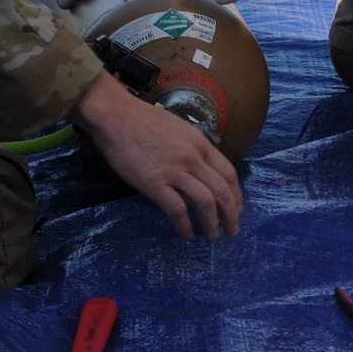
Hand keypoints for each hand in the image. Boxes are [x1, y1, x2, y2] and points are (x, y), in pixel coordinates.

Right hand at [72, 72, 242, 240]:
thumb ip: (193, 151)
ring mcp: (173, 170)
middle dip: (231, 215)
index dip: (236, 196)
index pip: (228, 173)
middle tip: (232, 231)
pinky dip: (185, 226)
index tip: (236, 210)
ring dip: (212, 224)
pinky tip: (186, 234)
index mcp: (200, 142)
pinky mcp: (154, 183)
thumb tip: (201, 178)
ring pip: (205, 202)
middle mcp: (192, 157)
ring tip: (212, 236)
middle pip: (222, 191)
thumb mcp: (178, 129)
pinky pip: (177, 210)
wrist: (115, 115)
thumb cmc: (143, 120)